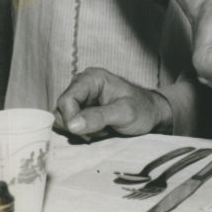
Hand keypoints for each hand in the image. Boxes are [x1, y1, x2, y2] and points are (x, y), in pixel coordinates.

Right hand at [53, 67, 172, 139]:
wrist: (150, 115)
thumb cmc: (142, 110)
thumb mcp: (124, 113)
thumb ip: (99, 117)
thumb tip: (72, 125)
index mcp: (91, 78)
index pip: (65, 100)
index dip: (71, 119)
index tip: (88, 133)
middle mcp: (82, 85)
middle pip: (61, 110)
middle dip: (77, 126)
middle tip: (99, 132)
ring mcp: (80, 98)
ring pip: (62, 119)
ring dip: (79, 131)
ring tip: (101, 131)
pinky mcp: (80, 110)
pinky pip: (69, 125)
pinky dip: (80, 132)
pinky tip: (97, 132)